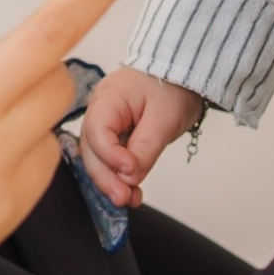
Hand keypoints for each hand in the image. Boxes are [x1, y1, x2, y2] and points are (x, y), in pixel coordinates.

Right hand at [78, 67, 204, 207]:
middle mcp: (99, 111)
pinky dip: (120, 176)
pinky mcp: (115, 135)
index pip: (97, 131)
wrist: (181, 75)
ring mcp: (105, 124)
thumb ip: (145, 148)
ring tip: (130, 199)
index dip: (110, 156)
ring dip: (112, 181)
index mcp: (108, 98)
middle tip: (123, 198)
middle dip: (106, 177)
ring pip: (99, 158)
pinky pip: (111, 158)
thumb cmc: (172, 87)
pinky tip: (132, 192)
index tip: (130, 170)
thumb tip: (129, 178)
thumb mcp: (164, 119)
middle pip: (92, 149)